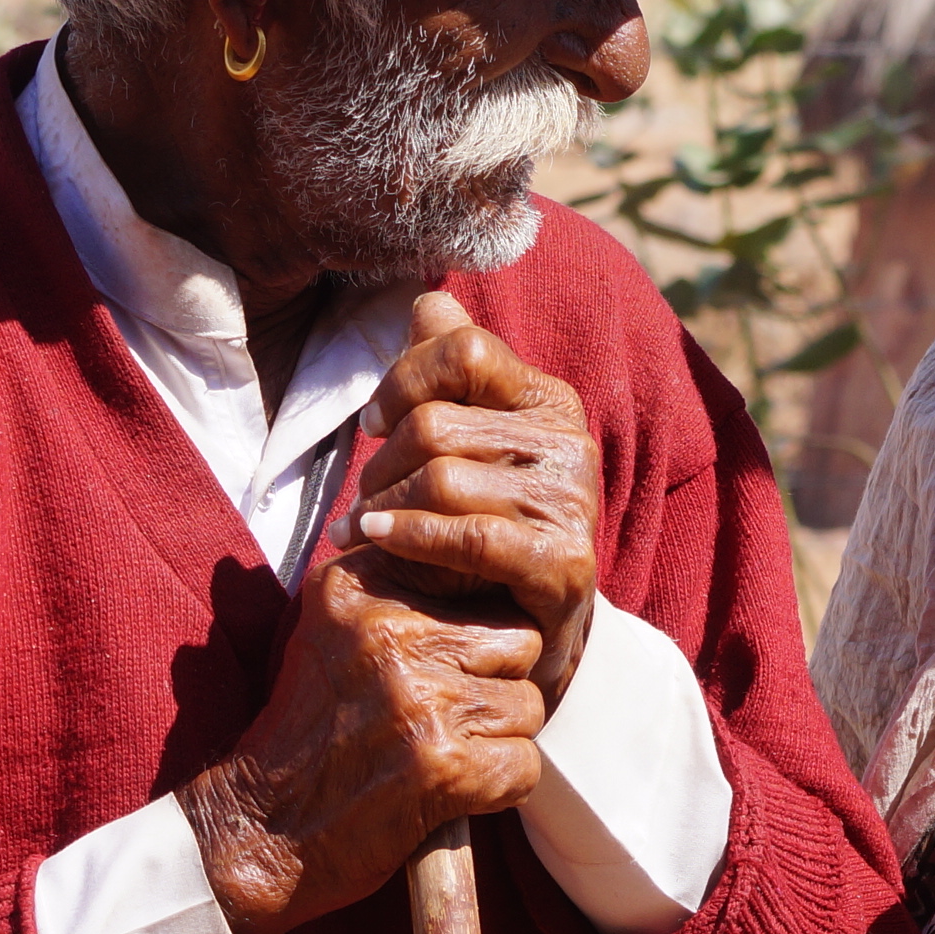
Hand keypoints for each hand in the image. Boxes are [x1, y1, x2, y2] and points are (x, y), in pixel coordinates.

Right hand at [181, 552, 545, 933]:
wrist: (261, 829)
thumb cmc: (308, 732)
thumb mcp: (331, 630)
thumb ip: (396, 586)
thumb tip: (481, 557)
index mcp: (358, 586)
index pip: (475, 573)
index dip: (478, 627)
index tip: (448, 660)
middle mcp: (388, 633)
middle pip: (518, 639)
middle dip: (495, 683)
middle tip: (442, 717)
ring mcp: (419, 698)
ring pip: (528, 704)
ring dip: (497, 740)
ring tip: (438, 755)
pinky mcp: (443, 764)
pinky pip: (525, 765)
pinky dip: (498, 789)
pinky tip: (449, 792)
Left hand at [354, 294, 600, 707]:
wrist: (532, 631)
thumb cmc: (485, 525)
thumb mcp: (467, 445)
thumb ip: (448, 373)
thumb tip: (427, 302)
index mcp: (547, 402)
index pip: (464, 350)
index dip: (403, 380)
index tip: (373, 423)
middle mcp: (570, 445)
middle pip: (437, 423)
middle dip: (380, 461)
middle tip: (362, 496)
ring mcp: (572, 506)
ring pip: (442, 477)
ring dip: (383, 505)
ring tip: (362, 526)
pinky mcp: (564, 565)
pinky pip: (470, 536)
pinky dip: (408, 536)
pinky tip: (374, 540)